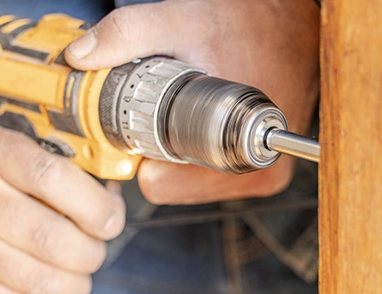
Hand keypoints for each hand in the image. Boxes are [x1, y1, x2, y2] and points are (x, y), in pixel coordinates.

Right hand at [0, 124, 124, 293]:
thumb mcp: (21, 151)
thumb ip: (70, 171)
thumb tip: (114, 205)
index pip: (52, 177)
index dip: (95, 206)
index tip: (110, 220)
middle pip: (50, 237)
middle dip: (90, 253)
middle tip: (94, 251)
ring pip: (39, 281)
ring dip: (75, 287)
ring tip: (77, 277)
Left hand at [65, 0, 319, 204]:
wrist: (300, 22)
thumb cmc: (250, 20)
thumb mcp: (182, 19)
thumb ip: (128, 34)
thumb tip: (81, 58)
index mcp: (236, 147)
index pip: (159, 183)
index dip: (137, 152)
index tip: (137, 122)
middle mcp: (257, 171)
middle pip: (174, 186)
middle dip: (159, 152)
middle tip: (167, 108)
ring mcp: (263, 173)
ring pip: (192, 184)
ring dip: (180, 152)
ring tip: (190, 109)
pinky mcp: (267, 171)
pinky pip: (213, 176)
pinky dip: (201, 152)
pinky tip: (207, 119)